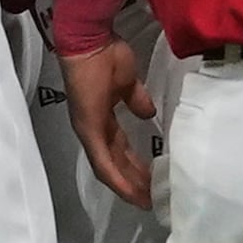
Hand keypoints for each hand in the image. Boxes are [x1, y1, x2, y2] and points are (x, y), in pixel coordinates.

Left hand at [66, 37, 157, 205]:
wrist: (91, 41)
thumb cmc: (108, 55)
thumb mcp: (128, 82)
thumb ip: (136, 99)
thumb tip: (148, 113)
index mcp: (102, 117)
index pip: (118, 148)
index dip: (134, 165)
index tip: (152, 178)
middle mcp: (94, 129)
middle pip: (115, 162)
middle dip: (134, 180)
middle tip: (153, 196)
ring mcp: (90, 131)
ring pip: (109, 168)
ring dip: (128, 186)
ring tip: (146, 200)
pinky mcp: (89, 131)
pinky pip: (103, 162)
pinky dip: (118, 180)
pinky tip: (133, 193)